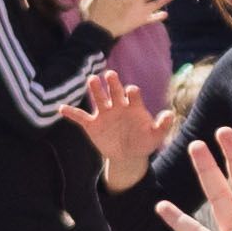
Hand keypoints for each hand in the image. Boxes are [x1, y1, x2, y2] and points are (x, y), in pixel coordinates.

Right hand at [57, 68, 170, 187]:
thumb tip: (170, 114)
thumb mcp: (156, 136)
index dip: (132, 92)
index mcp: (133, 106)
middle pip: (114, 89)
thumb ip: (163, 125)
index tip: (131, 92)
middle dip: (112, 82)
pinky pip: (80, 117)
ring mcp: (104, 114)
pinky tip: (61, 108)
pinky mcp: (93, 125)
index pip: (132, 93)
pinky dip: (71, 113)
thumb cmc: (143, 142)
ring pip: (98, 98)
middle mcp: (117, 106)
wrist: (128, 156)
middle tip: (110, 74)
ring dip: (95, 89)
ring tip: (91, 80)